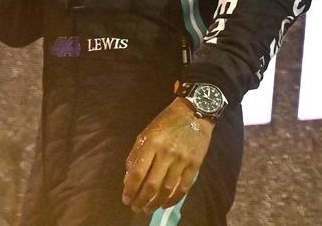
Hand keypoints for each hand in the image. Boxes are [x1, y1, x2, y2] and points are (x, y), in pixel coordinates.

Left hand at [122, 98, 213, 213]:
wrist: (194, 113)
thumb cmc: (165, 123)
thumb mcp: (146, 133)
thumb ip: (135, 155)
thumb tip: (128, 178)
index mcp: (151, 143)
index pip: (138, 172)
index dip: (130, 188)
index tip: (126, 199)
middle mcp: (166, 153)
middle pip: (152, 184)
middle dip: (142, 199)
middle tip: (136, 209)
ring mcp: (182, 160)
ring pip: (167, 188)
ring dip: (156, 202)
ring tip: (147, 209)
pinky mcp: (195, 165)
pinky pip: (184, 187)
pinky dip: (174, 199)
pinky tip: (165, 204)